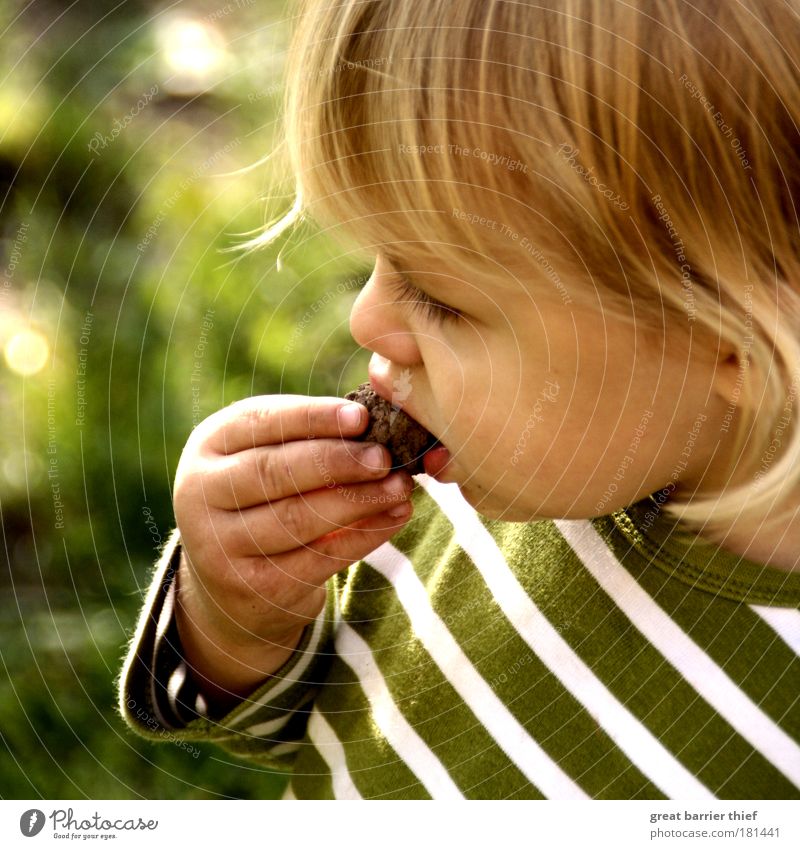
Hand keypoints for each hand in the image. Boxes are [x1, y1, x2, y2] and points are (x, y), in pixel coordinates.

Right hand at [171, 395, 412, 709]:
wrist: (234, 581)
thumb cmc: (266, 496)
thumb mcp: (268, 454)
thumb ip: (308, 435)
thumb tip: (375, 421)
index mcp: (209, 444)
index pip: (261, 422)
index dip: (313, 418)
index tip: (362, 417)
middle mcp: (202, 493)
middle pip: (274, 472)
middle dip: (336, 462)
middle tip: (384, 456)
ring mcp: (221, 546)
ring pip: (297, 518)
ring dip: (357, 501)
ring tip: (400, 486)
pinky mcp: (253, 587)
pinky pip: (318, 558)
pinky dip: (363, 536)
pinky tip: (394, 517)